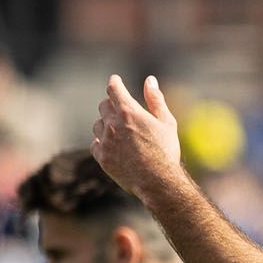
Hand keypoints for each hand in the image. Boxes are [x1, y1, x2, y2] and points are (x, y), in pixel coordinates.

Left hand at [91, 74, 182, 198]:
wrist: (157, 181)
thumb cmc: (165, 151)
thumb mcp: (166, 122)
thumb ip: (156, 99)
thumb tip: (150, 80)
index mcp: (129, 112)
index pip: (114, 89)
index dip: (114, 82)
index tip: (115, 80)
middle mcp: (113, 124)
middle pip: (104, 105)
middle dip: (112, 104)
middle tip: (121, 109)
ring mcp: (105, 141)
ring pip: (97, 124)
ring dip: (106, 123)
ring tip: (120, 131)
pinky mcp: (102, 157)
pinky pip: (95, 143)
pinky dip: (102, 142)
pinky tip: (113, 146)